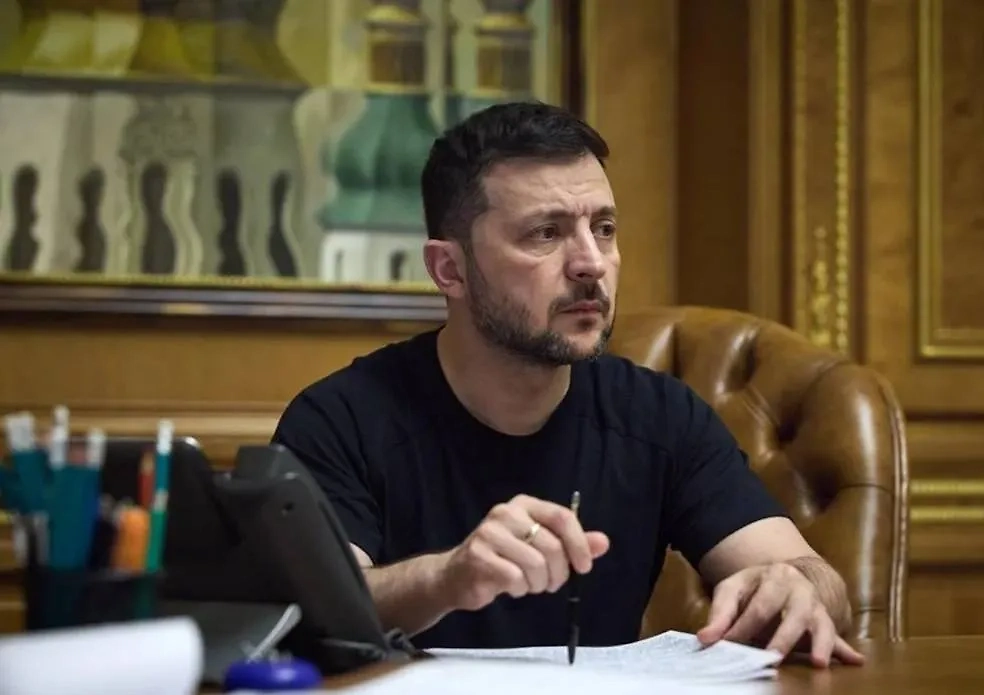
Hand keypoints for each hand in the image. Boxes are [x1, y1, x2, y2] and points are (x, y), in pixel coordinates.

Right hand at [437, 494, 609, 611]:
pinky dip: (520, 589)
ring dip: (538, 584)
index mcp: (524, 505)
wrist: (456, 575)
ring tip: (529, 584)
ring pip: (535, 564)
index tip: (584, 567)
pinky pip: (516, 579)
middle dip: (558, 573)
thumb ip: (572, 544)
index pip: (562, 517)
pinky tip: (511, 586)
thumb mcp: (541, 547)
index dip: (579, 544)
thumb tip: (603, 543)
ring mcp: (489, 533)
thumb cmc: (504, 559)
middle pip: (551, 546)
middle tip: (551, 583)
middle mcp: (506, 513)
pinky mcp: (479, 556)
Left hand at [696, 562, 865, 667]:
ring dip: (820, 644)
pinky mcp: (826, 622)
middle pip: (793, 614)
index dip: (743, 628)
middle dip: (782, 637)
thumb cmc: (755, 587)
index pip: (759, 606)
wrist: (788, 576)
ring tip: (818, 663)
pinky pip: (838, 637)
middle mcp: (800, 589)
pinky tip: (856, 660)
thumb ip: (719, 615)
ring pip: (821, 625)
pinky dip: (844, 650)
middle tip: (772, 656)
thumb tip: (705, 639)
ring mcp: (816, 606)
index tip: (728, 646)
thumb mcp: (733, 590)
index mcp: (775, 576)